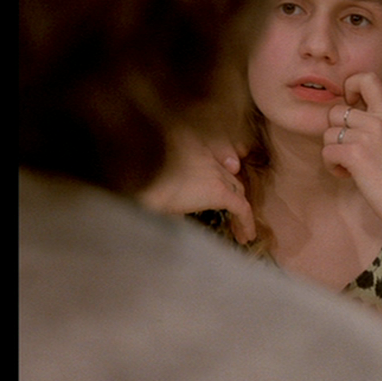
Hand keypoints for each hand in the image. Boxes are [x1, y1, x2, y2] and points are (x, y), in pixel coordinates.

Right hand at [137, 126, 255, 242]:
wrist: (137, 174)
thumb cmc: (134, 176)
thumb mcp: (147, 176)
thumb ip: (161, 186)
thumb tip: (171, 210)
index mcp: (187, 143)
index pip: (211, 160)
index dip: (217, 176)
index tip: (217, 194)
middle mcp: (205, 154)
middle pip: (227, 176)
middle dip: (232, 195)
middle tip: (232, 215)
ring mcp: (213, 171)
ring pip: (236, 191)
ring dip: (240, 211)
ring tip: (241, 233)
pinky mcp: (218, 190)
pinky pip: (241, 207)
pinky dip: (246, 221)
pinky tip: (247, 236)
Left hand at [320, 72, 381, 222]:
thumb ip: (374, 123)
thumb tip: (345, 114)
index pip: (367, 78)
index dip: (351, 85)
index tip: (351, 104)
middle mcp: (378, 121)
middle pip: (335, 111)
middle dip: (335, 132)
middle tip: (349, 150)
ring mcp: (366, 137)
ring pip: (328, 133)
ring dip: (333, 152)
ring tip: (351, 166)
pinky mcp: (355, 155)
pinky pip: (327, 152)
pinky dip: (332, 166)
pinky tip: (349, 175)